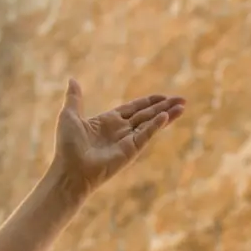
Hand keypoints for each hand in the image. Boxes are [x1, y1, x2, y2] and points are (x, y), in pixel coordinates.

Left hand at [51, 80, 185, 199]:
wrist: (70, 171)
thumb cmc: (67, 147)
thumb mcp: (69, 116)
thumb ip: (74, 98)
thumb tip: (72, 79)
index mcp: (108, 121)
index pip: (134, 108)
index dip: (149, 102)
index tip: (163, 96)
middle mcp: (120, 131)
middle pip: (147, 114)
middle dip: (164, 106)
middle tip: (182, 99)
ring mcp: (127, 141)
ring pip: (151, 123)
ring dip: (167, 114)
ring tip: (183, 106)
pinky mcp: (130, 150)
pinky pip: (146, 134)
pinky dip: (156, 125)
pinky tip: (166, 116)